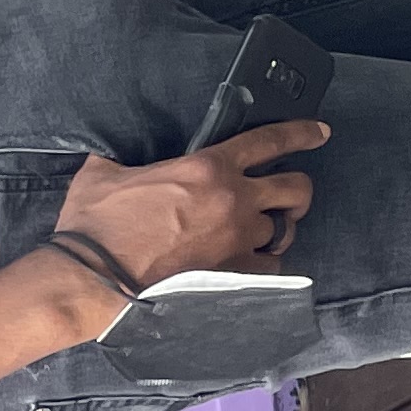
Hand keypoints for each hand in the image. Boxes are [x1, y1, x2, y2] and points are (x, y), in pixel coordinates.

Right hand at [49, 120, 326, 307]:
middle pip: (296, 187)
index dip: (302, 133)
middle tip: (288, 199)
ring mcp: (236, 240)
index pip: (271, 140)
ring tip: (261, 238)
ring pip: (282, 231)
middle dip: (297, 192)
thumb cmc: (94, 226)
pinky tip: (249, 267)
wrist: (91, 277)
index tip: (319, 133)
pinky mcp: (231, 274)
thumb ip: (119, 163)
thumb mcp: (100, 176)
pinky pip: (268, 268)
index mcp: (208, 166)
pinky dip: (262, 266)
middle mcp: (234, 199)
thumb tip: (108, 162)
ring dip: (273, 232)